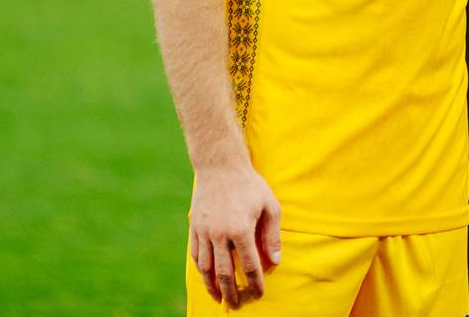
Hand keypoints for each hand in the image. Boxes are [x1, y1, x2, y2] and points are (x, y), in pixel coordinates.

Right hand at [189, 165, 281, 308]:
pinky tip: (206, 277)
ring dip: (212, 286)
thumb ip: (272, 235)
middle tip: (236, 304)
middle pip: (224, 273)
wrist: (219, 166)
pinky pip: (195, 254)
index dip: (255, 283)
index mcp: (241, 229)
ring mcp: (204, 231)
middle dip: (231, 292)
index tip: (259, 293)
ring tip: (219, 297)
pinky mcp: (194, 227)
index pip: (249, 265)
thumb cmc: (249, 184)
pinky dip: (200, 269)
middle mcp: (219, 234)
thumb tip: (275, 261)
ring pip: (206, 267)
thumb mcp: (270, 205)